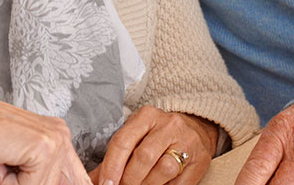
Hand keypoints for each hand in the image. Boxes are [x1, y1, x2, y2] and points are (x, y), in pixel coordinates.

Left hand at [90, 107, 217, 184]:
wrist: (196, 128)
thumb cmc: (157, 135)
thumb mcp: (136, 136)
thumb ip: (115, 157)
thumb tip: (93, 179)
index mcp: (146, 116)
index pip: (123, 141)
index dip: (112, 166)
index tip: (106, 183)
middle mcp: (168, 125)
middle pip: (143, 156)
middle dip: (129, 179)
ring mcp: (187, 141)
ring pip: (163, 169)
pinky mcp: (200, 160)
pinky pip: (180, 182)